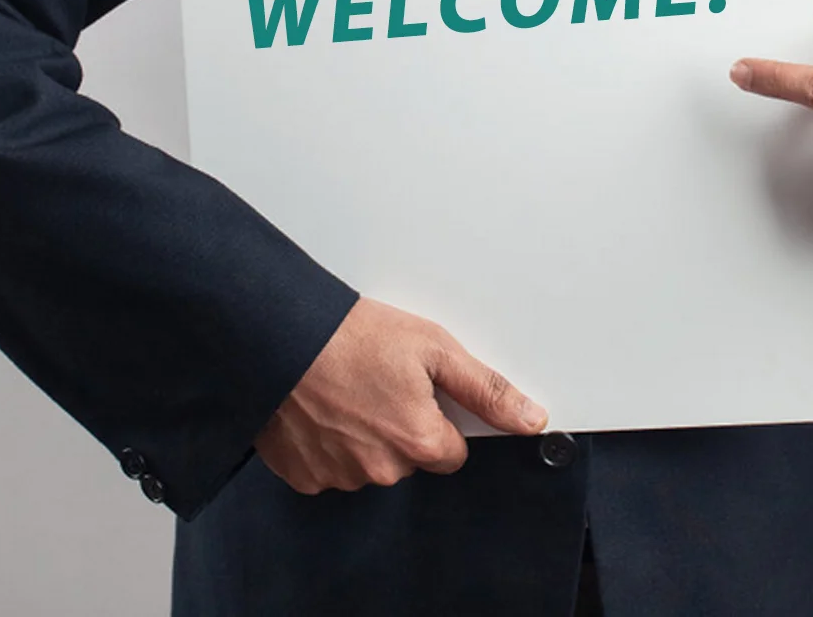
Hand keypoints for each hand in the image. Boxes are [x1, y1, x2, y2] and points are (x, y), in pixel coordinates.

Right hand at [253, 297, 548, 493]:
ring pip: (371, 464)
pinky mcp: (305, 477)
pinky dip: (330, 443)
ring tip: (348, 390)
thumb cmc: (354, 336)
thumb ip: (485, 389)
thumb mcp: (434, 347)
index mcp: (418, 440)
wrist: (282, 335)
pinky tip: (324, 408)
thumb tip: (530, 418)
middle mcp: (381, 470)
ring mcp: (340, 477)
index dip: (440, 418)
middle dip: (402, 427)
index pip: (452, 452)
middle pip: (411, 459)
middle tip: (380, 382)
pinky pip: (331, 468)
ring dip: (366, 436)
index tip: (418, 391)